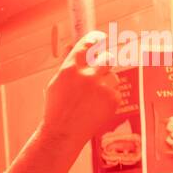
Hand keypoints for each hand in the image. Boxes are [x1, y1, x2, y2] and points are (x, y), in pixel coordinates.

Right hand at [40, 31, 120, 145]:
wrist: (63, 133)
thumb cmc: (57, 108)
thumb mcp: (56, 83)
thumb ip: (67, 62)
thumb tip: (69, 45)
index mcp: (71, 69)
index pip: (88, 45)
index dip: (95, 39)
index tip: (99, 39)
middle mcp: (88, 76)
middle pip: (106, 57)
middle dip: (104, 61)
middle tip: (100, 67)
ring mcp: (102, 88)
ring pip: (112, 75)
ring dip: (105, 82)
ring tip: (93, 97)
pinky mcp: (113, 100)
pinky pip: (115, 91)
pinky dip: (108, 97)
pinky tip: (96, 106)